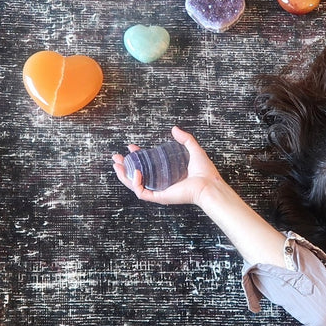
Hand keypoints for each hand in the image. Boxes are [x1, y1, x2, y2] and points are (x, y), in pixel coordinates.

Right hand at [112, 125, 226, 205]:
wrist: (208, 185)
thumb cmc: (204, 172)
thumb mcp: (193, 149)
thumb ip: (185, 139)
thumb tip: (174, 129)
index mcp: (167, 173)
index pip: (147, 165)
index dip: (137, 156)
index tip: (131, 148)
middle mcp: (161, 182)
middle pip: (137, 175)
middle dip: (125, 167)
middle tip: (116, 158)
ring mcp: (159, 190)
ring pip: (135, 185)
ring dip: (124, 175)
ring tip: (117, 166)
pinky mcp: (159, 197)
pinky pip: (142, 192)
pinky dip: (136, 183)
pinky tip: (136, 172)